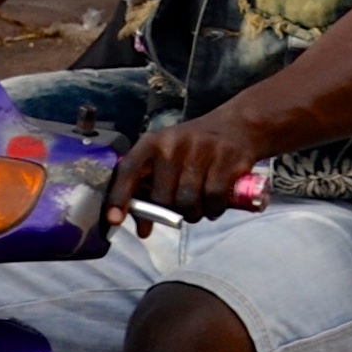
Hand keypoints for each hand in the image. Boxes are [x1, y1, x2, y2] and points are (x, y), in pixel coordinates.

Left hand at [109, 110, 262, 222]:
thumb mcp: (167, 156)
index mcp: (152, 143)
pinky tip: (215, 203)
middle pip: (161, 198)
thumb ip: (151, 187)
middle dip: (169, 213)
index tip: (114, 219)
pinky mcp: (226, 159)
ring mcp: (200, 150)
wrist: (237, 124)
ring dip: (193, 213)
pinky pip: (213, 199)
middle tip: (179, 209)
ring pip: (188, 203)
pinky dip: (214, 209)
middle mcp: (173, 144)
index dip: (118, 196)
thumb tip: (142, 228)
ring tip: (199, 205)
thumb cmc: (193, 148)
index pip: (128, 170)